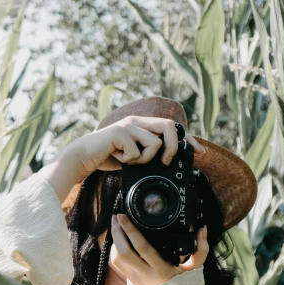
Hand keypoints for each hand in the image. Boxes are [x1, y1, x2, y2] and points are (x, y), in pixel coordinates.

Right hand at [73, 115, 204, 176]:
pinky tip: (117, 157)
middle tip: (165, 162)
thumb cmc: (108, 157)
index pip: (172, 128)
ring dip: (145, 159)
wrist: (83, 157)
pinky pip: (136, 151)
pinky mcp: (120, 132)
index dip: (188, 138)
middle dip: (172, 147)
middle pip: (169, 127)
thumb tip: (168, 163)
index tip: (200, 152)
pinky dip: (129, 161)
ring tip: (130, 161)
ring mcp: (129, 125)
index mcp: (143, 125)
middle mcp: (138, 121)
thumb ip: (149, 154)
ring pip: (154, 142)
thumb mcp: (134, 156)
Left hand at [110, 213, 208, 284]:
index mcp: (162, 270)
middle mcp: (146, 277)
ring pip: (116, 260)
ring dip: (114, 243)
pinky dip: (118, 254)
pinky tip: (122, 245)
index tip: (123, 216)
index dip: (130, 230)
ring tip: (118, 228)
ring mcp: (136, 283)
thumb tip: (203, 228)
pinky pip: (120, 268)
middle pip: (123, 252)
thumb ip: (201, 249)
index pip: (142, 247)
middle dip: (117, 233)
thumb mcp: (196, 270)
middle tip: (116, 218)